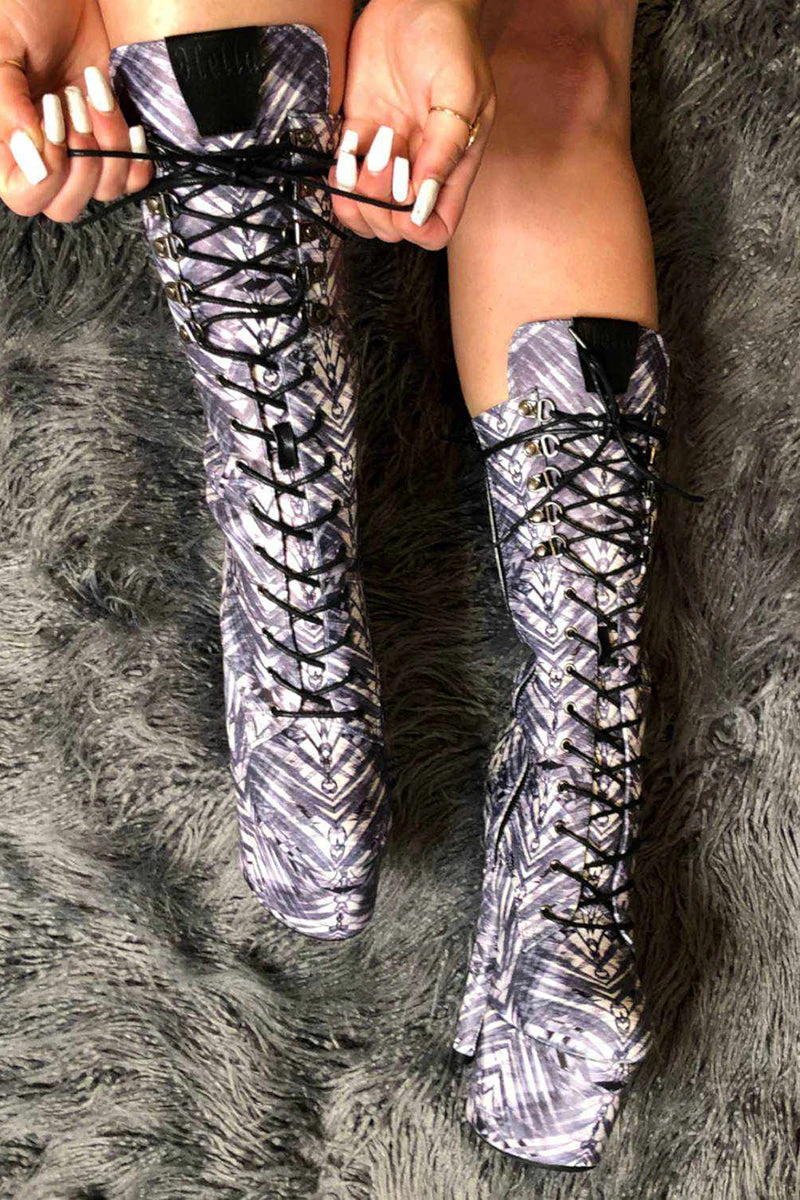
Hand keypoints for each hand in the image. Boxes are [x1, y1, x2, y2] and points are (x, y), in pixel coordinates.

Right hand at [0, 0, 151, 221]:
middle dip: (80, 161)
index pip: (23, 196)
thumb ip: (6, 102)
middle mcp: (44, 154)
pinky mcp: (112, 136)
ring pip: (104, 191)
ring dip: (108, 147)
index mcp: (6, 141)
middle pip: (66, 206)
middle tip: (71, 104)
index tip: (52, 127)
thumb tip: (29, 151)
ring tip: (94, 95)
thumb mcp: (1, 47)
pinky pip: (134, 176)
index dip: (45, 175)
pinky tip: (126, 120)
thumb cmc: (19, 7)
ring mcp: (81, 148)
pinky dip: (136, 155)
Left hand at [331, 0, 494, 248]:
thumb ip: (445, 148)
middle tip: (383, 162)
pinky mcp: (360, 134)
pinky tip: (344, 153)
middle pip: (396, 225)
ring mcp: (387, 154)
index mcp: (452, 165)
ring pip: (365, 209)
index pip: (437, 227)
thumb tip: (424, 200)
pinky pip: (343, 177)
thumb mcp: (461, 91)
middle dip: (382, 206)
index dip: (418, 228)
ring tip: (360, 158)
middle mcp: (419, 168)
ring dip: (356, 196)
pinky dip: (337, 176)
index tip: (406, 201)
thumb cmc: (449, 40)